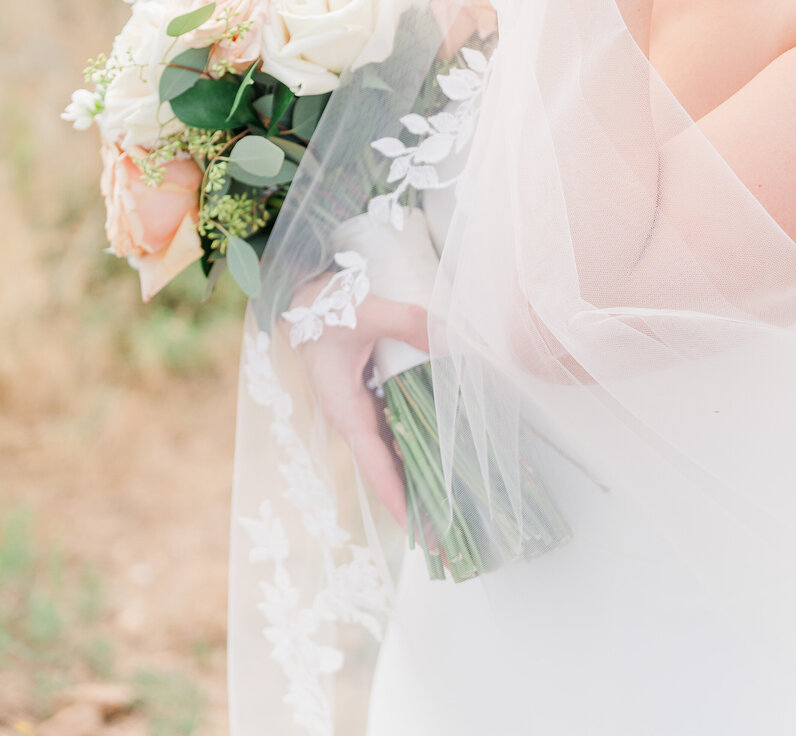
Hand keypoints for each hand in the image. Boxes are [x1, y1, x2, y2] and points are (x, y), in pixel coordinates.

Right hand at [291, 281, 429, 526]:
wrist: (300, 295)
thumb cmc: (326, 307)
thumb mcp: (369, 311)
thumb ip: (411, 322)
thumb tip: (454, 337)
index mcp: (346, 410)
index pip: (376, 466)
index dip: (399, 500)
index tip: (421, 534)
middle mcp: (353, 419)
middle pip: (387, 471)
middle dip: (414, 505)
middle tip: (448, 541)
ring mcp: (359, 410)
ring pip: (392, 455)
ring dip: (417, 482)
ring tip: (450, 512)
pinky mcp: (367, 398)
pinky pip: (394, 431)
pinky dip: (414, 450)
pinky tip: (439, 461)